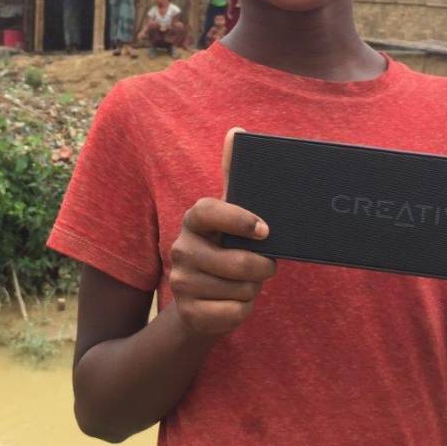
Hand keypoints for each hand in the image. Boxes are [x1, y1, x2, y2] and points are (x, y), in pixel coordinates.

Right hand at [170, 128, 276, 335]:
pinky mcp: (187, 312)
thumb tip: (236, 131)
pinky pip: (232, 314)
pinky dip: (242, 311)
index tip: (266, 231)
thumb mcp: (232, 216)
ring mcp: (180, 280)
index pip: (209, 211)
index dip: (239, 220)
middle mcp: (181, 247)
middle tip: (265, 266)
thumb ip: (234, 176)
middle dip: (260, 269)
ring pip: (238, 290)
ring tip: (244, 284)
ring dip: (251, 290)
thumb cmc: (227, 249)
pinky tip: (233, 303)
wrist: (202, 301)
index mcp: (194, 219)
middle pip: (234, 263)